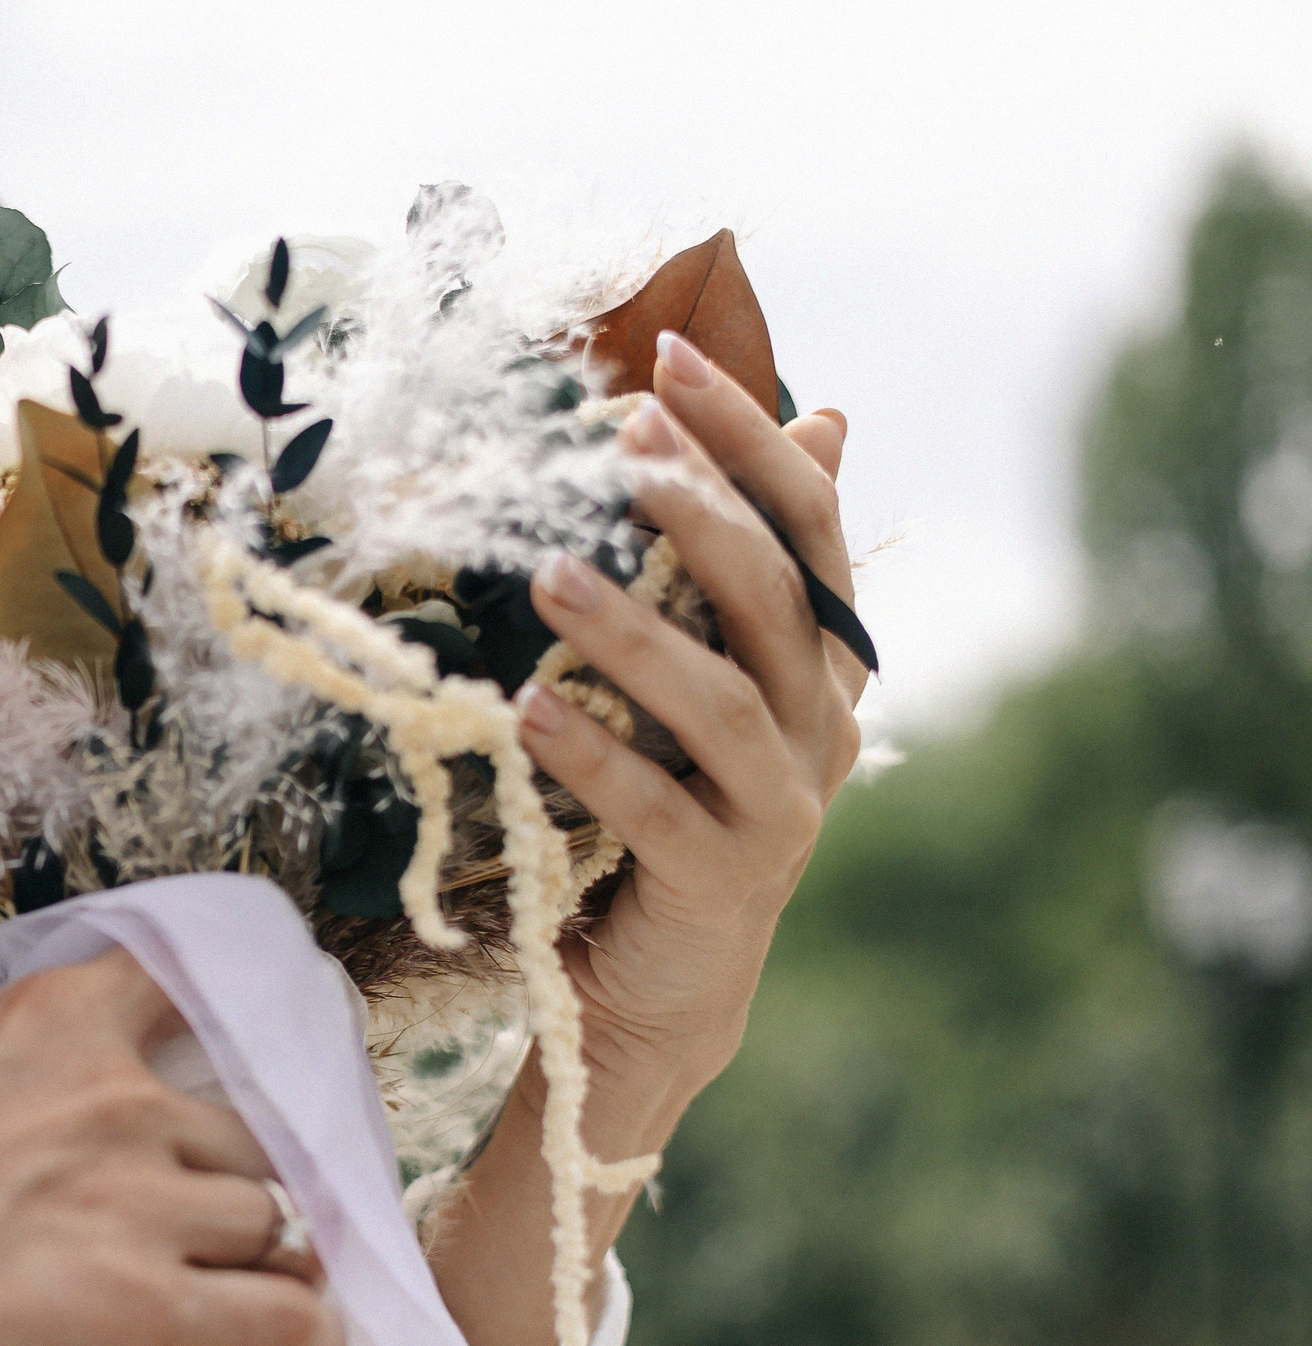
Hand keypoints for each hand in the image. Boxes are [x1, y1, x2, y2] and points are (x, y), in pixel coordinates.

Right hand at [0, 949, 336, 1345]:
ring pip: (273, 1219)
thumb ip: (19, 1097)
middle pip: (250, 1130)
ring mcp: (141, 1199)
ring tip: (255, 1288)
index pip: (186, 980)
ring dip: (268, 1255)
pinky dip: (307, 1334)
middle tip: (225, 1219)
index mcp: (57, 1024)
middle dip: (243, 1178)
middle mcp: (118, 1097)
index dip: (239, 1017)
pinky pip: (283, 1313)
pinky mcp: (148, 1304)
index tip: (260, 1047)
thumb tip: (55, 1146)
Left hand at [520, 327, 866, 1118]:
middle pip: (775, 596)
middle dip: (701, 507)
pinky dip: (591, 755)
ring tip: (551, 571)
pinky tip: (523, 708)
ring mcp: (781, 809)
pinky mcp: (722, 881)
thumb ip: (739, 565)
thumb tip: (822, 418)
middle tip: (623, 439)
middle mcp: (820, 728)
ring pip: (721, 699)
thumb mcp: (705, 676)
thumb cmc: (670, 808)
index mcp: (820, 666)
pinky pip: (655, 807)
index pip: (807, 526)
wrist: (665, 986)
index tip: (668, 358)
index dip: (746, 438)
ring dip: (633, 630)